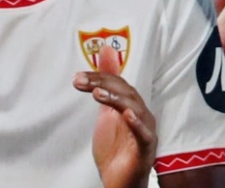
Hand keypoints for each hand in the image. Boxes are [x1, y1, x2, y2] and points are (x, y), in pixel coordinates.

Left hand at [74, 42, 155, 187]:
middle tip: (80, 81)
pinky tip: (127, 115)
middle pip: (126, 93)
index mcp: (132, 105)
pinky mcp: (146, 150)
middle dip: (103, 84)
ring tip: (97, 94)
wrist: (121, 182)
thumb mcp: (106, 114)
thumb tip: (107, 51)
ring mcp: (146, 131)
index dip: (100, 77)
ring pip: (135, 109)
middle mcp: (142, 115)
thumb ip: (107, 87)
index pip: (118, 84)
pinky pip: (144, 135)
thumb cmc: (117, 148)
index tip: (78, 77)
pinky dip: (137, 124)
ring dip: (116, 99)